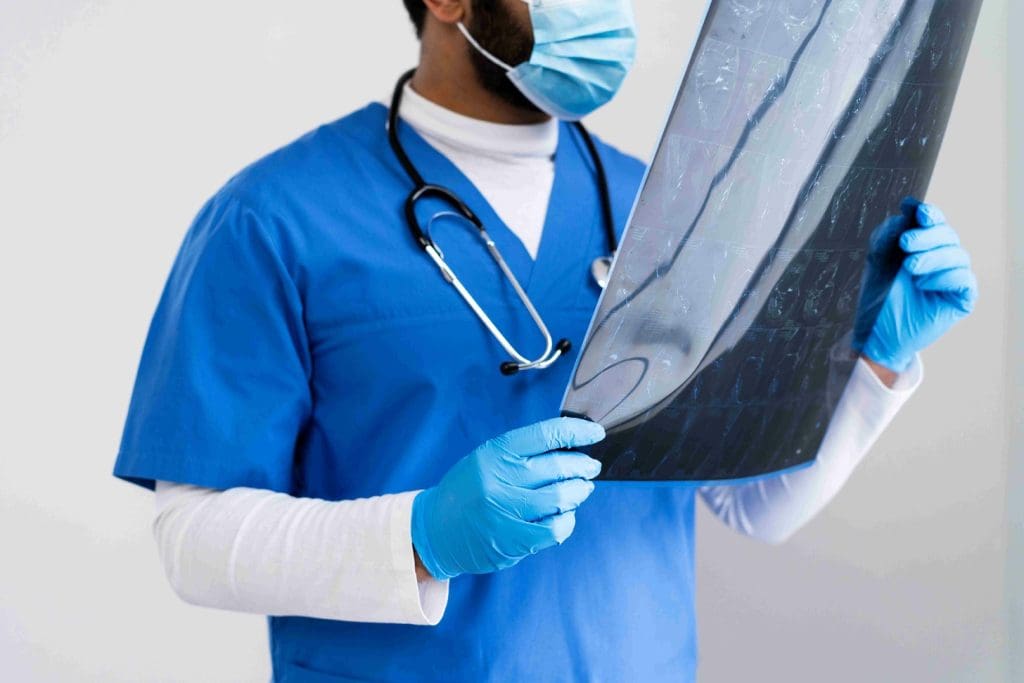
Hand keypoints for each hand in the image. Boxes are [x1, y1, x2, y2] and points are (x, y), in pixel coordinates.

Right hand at [411, 418, 604, 580]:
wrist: (434, 531)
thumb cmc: (466, 491)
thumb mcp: (485, 459)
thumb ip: (521, 453)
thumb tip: (569, 446)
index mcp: (494, 453)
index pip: (546, 434)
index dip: (577, 431)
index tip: (594, 433)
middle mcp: (500, 480)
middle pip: (558, 466)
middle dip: (583, 465)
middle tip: (590, 467)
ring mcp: (506, 511)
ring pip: (560, 498)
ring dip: (579, 492)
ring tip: (582, 489)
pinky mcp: (512, 540)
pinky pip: (554, 529)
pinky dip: (567, 521)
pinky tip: (565, 515)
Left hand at [856, 198, 977, 373]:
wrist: (876, 334)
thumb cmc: (878, 298)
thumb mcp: (877, 261)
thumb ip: (888, 236)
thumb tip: (905, 211)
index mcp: (923, 246)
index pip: (933, 222)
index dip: (928, 214)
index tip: (915, 210)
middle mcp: (941, 258)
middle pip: (947, 235)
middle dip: (926, 235)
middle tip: (905, 243)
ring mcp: (952, 278)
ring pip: (958, 254)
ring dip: (933, 257)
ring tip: (910, 268)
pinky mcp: (961, 299)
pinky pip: (964, 279)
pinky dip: (945, 277)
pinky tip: (923, 283)